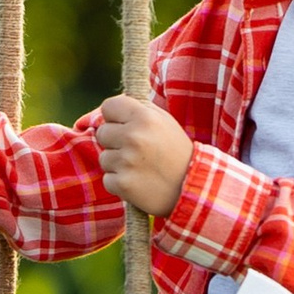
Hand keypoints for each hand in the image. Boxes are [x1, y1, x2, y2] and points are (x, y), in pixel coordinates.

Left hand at [93, 93, 190, 219]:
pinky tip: (138, 182)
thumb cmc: (176, 151)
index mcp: (144, 117)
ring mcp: (127, 161)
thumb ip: (139, 109)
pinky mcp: (123, 184)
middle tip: (136, 150)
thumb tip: (111, 106)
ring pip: (103, 158)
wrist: (192, 187)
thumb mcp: (164, 121)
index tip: (123, 125)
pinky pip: (107, 179)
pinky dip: (119, 183)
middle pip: (102, 132)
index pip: (108, 106)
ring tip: (140, 167)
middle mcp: (134, 137)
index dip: (114, 116)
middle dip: (114, 141)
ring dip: (117, 164)